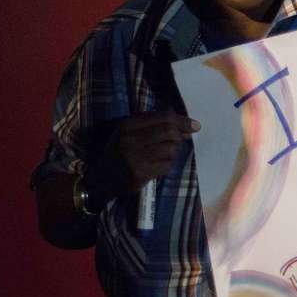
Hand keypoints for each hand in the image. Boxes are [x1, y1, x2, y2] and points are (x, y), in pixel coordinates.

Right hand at [86, 111, 200, 203]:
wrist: (101, 179)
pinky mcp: (139, 174)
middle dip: (181, 135)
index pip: (162, 118)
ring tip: (166, 153)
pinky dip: (168, 164)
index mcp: (126, 126)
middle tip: (184, 138)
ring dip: (174, 151)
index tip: (195, 125)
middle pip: (169, 132)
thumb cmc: (119, 152)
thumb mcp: (129, 132)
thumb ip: (154, 125)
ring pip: (170, 149)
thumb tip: (187, 125)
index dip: (182, 120)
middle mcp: (129, 140)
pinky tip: (160, 165)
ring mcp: (134, 158)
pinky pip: (167, 165)